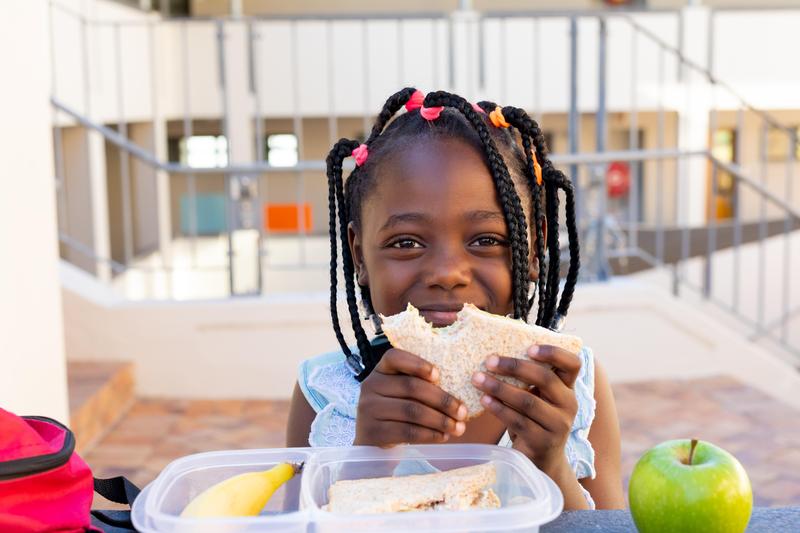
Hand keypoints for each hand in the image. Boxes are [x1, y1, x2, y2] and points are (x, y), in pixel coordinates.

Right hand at [354, 348, 467, 446]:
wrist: (372, 440)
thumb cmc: (396, 410)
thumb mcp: (400, 392)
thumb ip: (420, 385)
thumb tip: (458, 393)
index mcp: (380, 370)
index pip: (394, 357)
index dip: (417, 364)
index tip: (438, 375)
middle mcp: (371, 385)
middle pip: (411, 387)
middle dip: (442, 400)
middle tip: (462, 412)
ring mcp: (369, 409)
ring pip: (412, 411)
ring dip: (440, 420)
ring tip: (458, 427)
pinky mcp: (373, 432)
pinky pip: (407, 432)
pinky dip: (429, 435)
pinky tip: (443, 437)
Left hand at [471, 345, 581, 475]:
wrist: (542, 461)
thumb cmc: (535, 420)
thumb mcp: (539, 398)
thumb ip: (530, 380)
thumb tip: (496, 355)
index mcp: (569, 388)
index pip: (573, 364)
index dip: (553, 353)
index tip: (529, 348)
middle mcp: (569, 405)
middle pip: (545, 379)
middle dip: (515, 367)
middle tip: (489, 361)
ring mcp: (558, 425)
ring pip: (528, 401)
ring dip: (500, 388)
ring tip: (478, 379)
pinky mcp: (543, 442)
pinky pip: (518, 421)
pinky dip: (498, 409)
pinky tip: (484, 400)